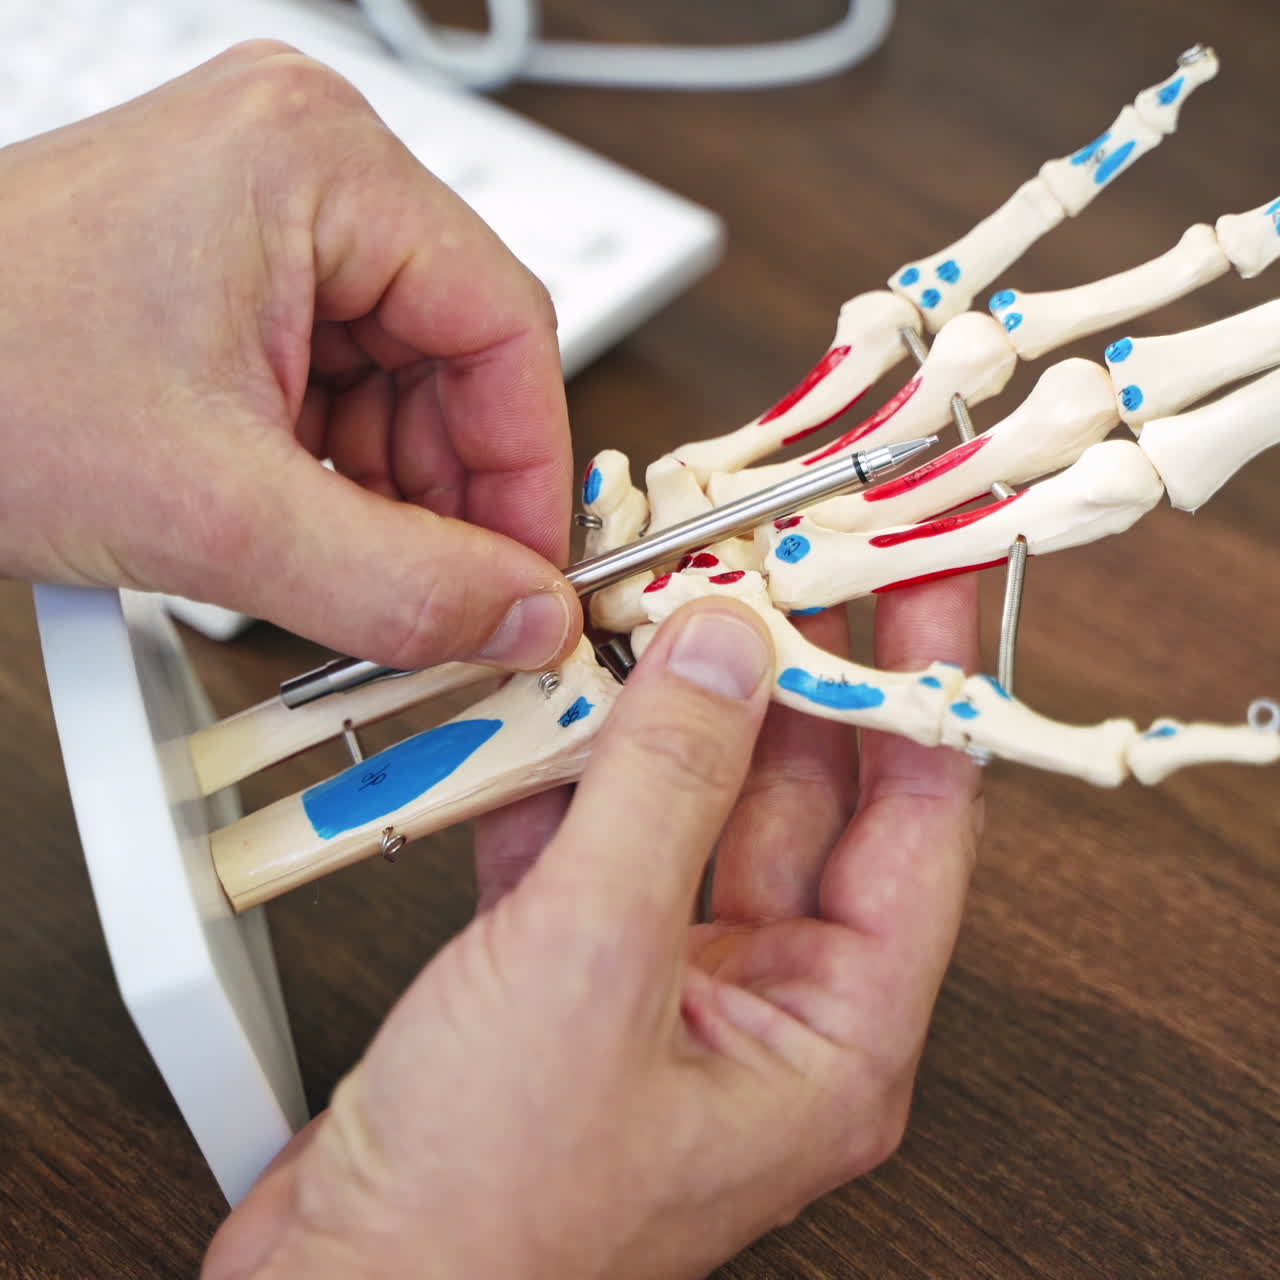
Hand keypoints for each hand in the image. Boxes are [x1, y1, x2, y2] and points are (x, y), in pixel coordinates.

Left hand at [0, 42, 579, 670]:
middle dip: (452, 496)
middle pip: (461, 362)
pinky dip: (339, 480)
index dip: (532, 472)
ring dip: (392, 498)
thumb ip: (398, 583)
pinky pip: (341, 393)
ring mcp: (269, 223)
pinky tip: (296, 530)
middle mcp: (305, 172)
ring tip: (335, 569)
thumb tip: (520, 614)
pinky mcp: (236, 280)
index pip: (509, 326)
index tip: (529, 574)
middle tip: (444, 598)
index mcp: (320, 162)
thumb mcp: (213, 510)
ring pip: (404, 390)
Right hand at [203, 576, 982, 1278]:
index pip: (918, 818)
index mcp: (829, 1038)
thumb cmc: (484, 1223)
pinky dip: (560, 767)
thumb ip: (665, 790)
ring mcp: (657, 984)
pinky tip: (539, 701)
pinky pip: (586, 837)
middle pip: (795, 795)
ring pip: (681, 804)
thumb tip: (726, 651)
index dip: (922, 685)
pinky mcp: (563, 971)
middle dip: (773, 674)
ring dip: (654, 711)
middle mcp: (760, 1008)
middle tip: (760, 563)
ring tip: (643, 606)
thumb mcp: (592, 969)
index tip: (914, 581)